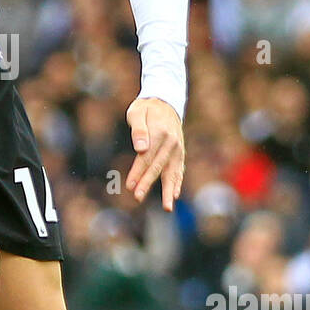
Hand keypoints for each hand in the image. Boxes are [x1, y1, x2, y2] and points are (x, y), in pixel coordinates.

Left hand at [125, 96, 184, 211]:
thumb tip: (140, 149)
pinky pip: (179, 169)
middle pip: (157, 166)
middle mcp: (171, 142)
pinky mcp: (180, 152)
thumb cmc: (147, 108)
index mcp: (160, 133)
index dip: (137, 171)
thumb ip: (138, 129)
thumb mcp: (137, 112)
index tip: (129, 185)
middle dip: (147, 182)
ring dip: (169, 190)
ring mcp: (177, 148)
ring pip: (172, 172)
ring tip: (168, 207)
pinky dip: (178, 182)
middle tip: (138, 196)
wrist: (166, 102)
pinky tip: (175, 195)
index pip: (146, 157)